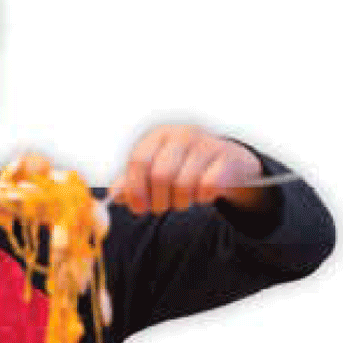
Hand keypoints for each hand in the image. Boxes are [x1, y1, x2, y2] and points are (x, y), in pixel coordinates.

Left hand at [109, 124, 265, 213]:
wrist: (227, 160)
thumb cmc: (185, 165)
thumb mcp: (157, 168)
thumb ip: (132, 182)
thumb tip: (115, 195)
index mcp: (159, 135)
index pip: (139, 160)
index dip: (135, 188)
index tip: (138, 208)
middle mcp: (182, 134)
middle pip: (160, 175)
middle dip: (158, 200)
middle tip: (161, 207)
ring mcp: (206, 143)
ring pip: (184, 185)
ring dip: (180, 202)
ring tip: (182, 200)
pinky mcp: (226, 157)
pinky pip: (208, 186)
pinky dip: (202, 198)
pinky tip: (202, 194)